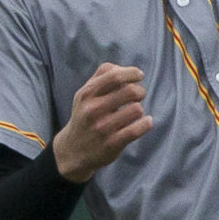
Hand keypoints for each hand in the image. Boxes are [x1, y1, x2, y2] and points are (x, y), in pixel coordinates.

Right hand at [53, 63, 152, 182]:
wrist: (72, 151)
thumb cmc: (84, 115)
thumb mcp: (84, 93)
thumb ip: (102, 75)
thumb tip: (125, 69)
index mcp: (87, 94)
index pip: (115, 76)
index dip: (132, 73)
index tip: (139, 75)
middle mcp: (93, 110)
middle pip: (130, 91)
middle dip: (140, 91)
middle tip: (139, 95)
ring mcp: (102, 128)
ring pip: (136, 109)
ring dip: (139, 109)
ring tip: (133, 112)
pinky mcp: (112, 144)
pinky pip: (137, 129)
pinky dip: (146, 123)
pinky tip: (145, 122)